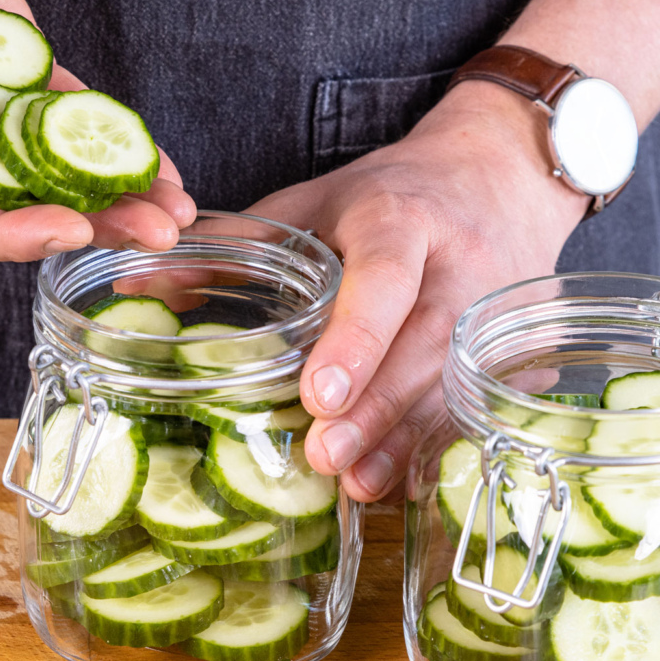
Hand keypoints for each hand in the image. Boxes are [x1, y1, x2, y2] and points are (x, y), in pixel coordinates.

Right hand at [0, 0, 194, 260]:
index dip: (12, 235)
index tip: (69, 229)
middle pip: (22, 209)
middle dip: (92, 227)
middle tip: (150, 237)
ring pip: (59, 172)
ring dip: (118, 197)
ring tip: (174, 213)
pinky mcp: (27, 84)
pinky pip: (78, 120)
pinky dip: (119, 142)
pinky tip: (163, 168)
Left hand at [247, 81, 588, 501]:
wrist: (500, 176)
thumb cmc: (393, 195)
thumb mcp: (317, 201)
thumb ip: (237, 246)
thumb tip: (139, 287)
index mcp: (401, 216)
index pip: (384, 278)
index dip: (356, 338)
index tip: (318, 394)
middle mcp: (460, 260)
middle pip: (424, 341)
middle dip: (376, 407)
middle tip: (326, 457)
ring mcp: (501, 305)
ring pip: (456, 381)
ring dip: (407, 437)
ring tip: (358, 484)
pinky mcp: (521, 342)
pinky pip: (484, 401)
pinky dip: (441, 443)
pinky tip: (403, 479)